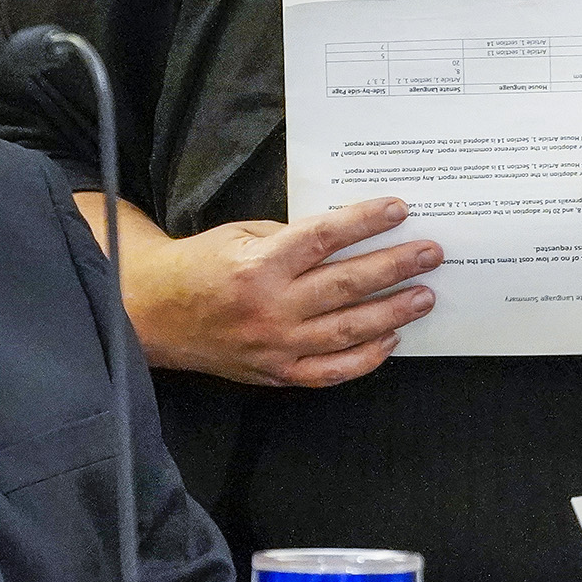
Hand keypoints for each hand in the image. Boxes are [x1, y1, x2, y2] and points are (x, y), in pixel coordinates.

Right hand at [100, 194, 439, 387]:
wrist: (150, 313)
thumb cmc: (201, 265)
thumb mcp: (241, 235)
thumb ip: (292, 238)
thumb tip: (350, 233)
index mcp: (259, 264)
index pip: (324, 238)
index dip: (365, 222)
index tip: (400, 208)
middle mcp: (270, 306)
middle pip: (346, 285)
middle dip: (395, 266)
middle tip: (431, 253)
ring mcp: (275, 344)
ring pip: (347, 330)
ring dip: (393, 312)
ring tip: (425, 296)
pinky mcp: (276, 372)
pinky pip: (330, 371)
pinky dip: (365, 358)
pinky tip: (391, 340)